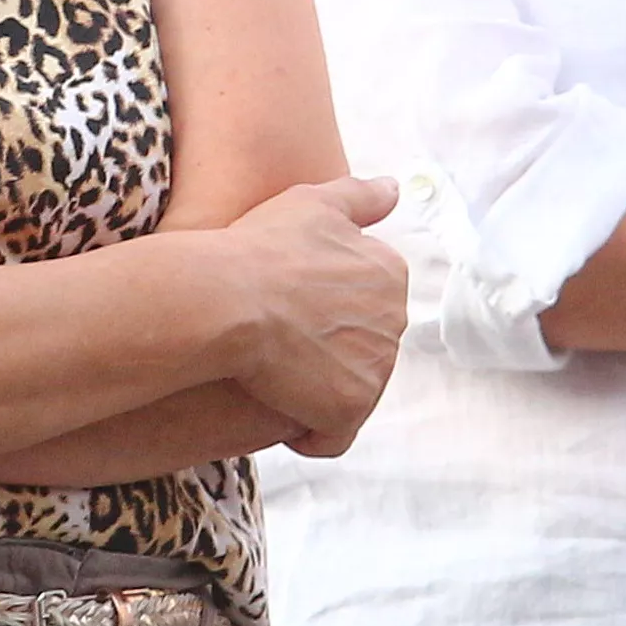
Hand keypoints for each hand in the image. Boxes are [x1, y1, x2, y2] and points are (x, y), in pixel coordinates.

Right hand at [211, 176, 406, 456]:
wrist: (228, 299)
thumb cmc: (262, 247)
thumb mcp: (313, 203)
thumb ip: (361, 197)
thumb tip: (397, 189)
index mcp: (390, 274)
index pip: (366, 305)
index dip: (324, 312)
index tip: (289, 311)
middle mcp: (395, 323)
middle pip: (360, 350)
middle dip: (324, 353)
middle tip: (275, 345)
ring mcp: (375, 370)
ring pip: (347, 393)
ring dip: (314, 391)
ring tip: (269, 376)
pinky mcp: (349, 410)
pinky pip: (331, 436)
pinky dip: (309, 432)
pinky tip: (275, 413)